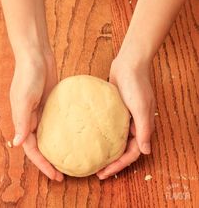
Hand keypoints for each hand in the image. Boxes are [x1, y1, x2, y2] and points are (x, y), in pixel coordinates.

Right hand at [10, 50, 63, 181]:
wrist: (36, 56)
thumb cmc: (28, 75)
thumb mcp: (24, 98)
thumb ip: (21, 120)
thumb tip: (17, 144)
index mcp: (23, 121)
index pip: (32, 149)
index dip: (42, 164)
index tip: (56, 176)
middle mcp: (32, 119)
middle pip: (40, 146)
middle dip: (50, 161)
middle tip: (64, 173)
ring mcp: (43, 112)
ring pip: (49, 135)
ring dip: (57, 148)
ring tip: (70, 158)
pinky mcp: (53, 104)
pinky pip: (58, 122)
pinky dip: (64, 132)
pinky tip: (75, 136)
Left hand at [97, 54, 155, 179]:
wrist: (129, 64)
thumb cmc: (136, 84)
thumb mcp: (141, 108)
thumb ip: (143, 129)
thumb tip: (146, 152)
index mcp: (142, 127)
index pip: (132, 154)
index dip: (119, 166)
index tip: (104, 173)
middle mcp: (134, 125)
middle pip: (124, 150)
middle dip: (112, 162)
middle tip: (97, 171)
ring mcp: (124, 118)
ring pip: (116, 140)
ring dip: (107, 151)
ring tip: (94, 158)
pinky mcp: (115, 110)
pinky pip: (110, 127)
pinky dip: (103, 135)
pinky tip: (92, 138)